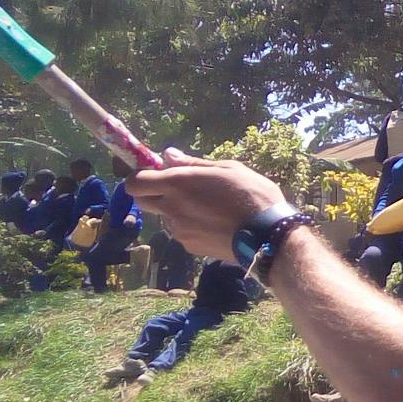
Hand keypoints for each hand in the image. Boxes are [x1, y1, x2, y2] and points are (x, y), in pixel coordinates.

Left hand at [126, 150, 287, 259]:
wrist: (267, 236)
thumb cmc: (252, 194)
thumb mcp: (228, 169)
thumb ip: (192, 163)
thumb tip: (168, 155)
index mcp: (178, 183)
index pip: (135, 183)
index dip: (139, 177)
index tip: (154, 173)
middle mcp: (172, 207)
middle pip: (142, 201)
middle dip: (151, 193)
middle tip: (175, 189)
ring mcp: (178, 229)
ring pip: (164, 216)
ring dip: (174, 210)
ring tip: (206, 209)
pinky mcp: (189, 246)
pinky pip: (180, 232)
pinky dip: (189, 226)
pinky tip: (213, 224)